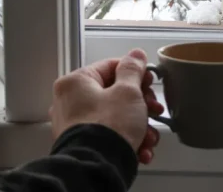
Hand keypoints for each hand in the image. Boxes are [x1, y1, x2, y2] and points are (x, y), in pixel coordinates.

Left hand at [49, 49, 164, 163]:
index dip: (135, 74)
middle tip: (152, 110)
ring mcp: (75, 125)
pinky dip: (127, 140)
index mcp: (75, 82)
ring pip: (115, 117)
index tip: (149, 82)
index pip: (111, 66)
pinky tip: (141, 149)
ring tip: (148, 137)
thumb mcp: (128, 92)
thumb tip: (135, 55)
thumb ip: (133, 70)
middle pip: (114, 94)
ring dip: (138, 126)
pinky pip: (109, 135)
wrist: (98, 167)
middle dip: (140, 105)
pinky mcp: (83, 143)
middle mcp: (69, 102)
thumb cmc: (108, 128)